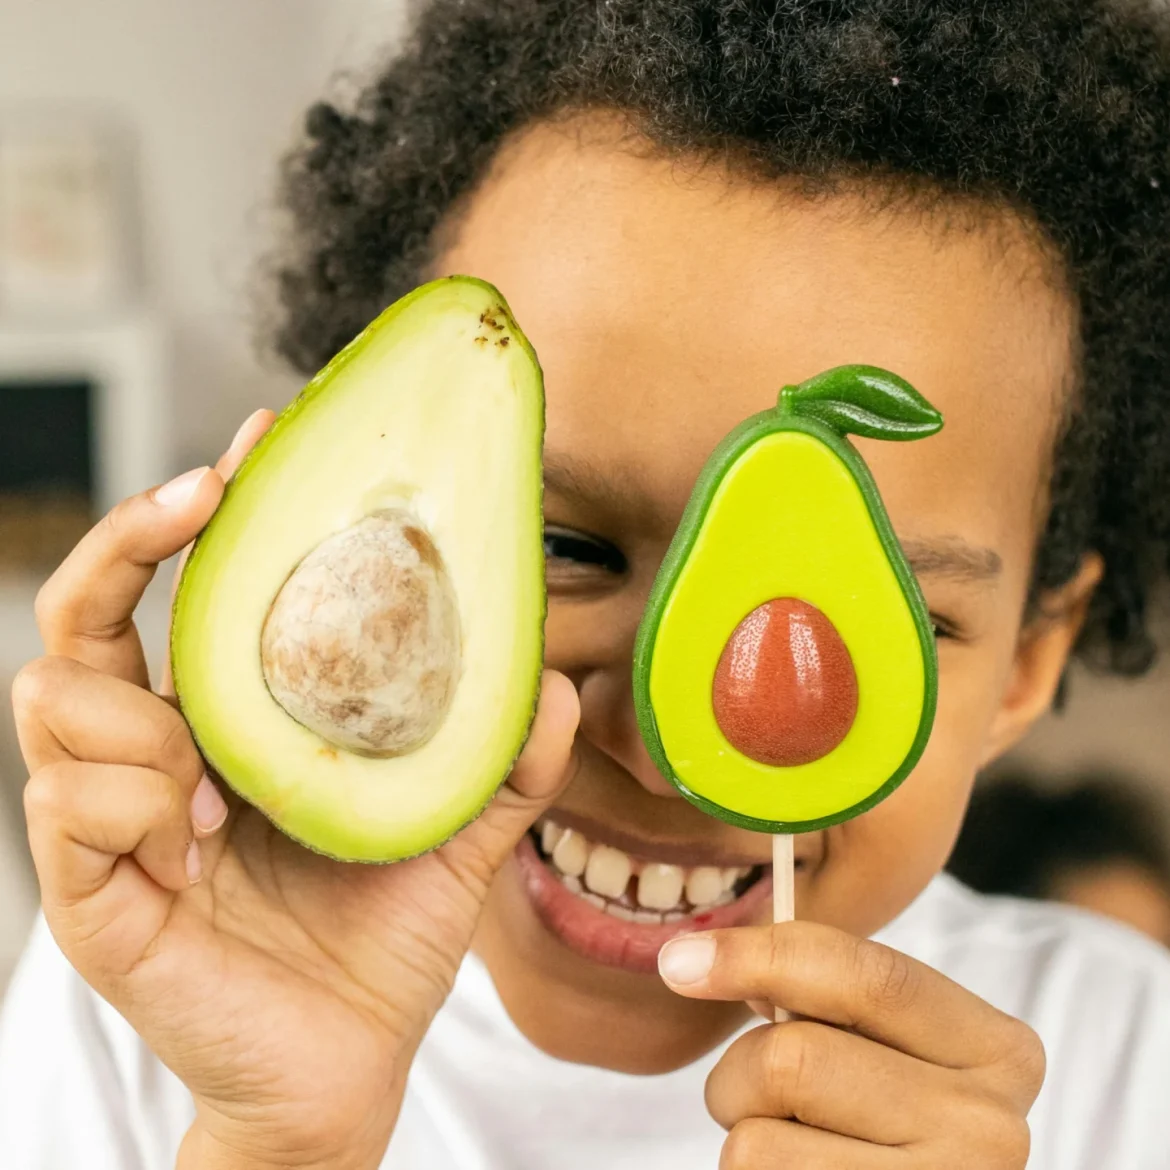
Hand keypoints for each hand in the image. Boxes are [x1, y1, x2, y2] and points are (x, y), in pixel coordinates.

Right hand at [12, 410, 579, 1169]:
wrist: (348, 1065)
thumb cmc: (384, 935)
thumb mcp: (456, 831)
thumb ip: (504, 759)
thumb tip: (563, 681)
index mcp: (228, 724)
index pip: (181, 595)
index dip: (200, 514)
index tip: (255, 445)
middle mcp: (154, 752)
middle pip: (81, 613)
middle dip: (125, 539)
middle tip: (201, 497)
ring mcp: (110, 818)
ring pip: (58, 698)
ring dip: (145, 713)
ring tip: (220, 778)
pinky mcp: (94, 893)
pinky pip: (69, 805)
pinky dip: (135, 802)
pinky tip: (201, 838)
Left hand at [658, 922, 1044, 1167]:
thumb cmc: (882, 1121)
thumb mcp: (879, 1044)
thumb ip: (818, 994)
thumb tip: (694, 961)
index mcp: (997, 1049)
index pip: (864, 975)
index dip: (759, 954)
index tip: (679, 960)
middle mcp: (994, 1128)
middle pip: (792, 1059)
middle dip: (739, 1074)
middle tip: (758, 1098)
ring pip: (756, 1142)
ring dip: (743, 1142)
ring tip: (791, 1152)